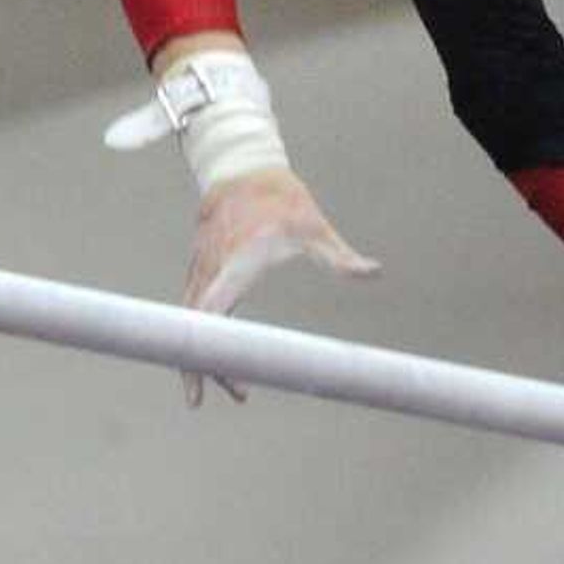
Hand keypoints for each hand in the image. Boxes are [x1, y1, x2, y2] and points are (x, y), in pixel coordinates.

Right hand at [179, 166, 379, 406]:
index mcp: (239, 261)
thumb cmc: (280, 199)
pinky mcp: (199, 267)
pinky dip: (196, 335)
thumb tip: (375, 272)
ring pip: (188, 320)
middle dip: (204, 366)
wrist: (242, 166)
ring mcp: (201, 267)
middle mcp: (213, 267)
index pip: (214, 313)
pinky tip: (211, 357)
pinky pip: (190, 309)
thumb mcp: (314, 226)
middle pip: (196, 327)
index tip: (225, 382)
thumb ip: (340, 257)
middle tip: (227, 397)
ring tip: (223, 389)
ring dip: (199, 354)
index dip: (213, 351)